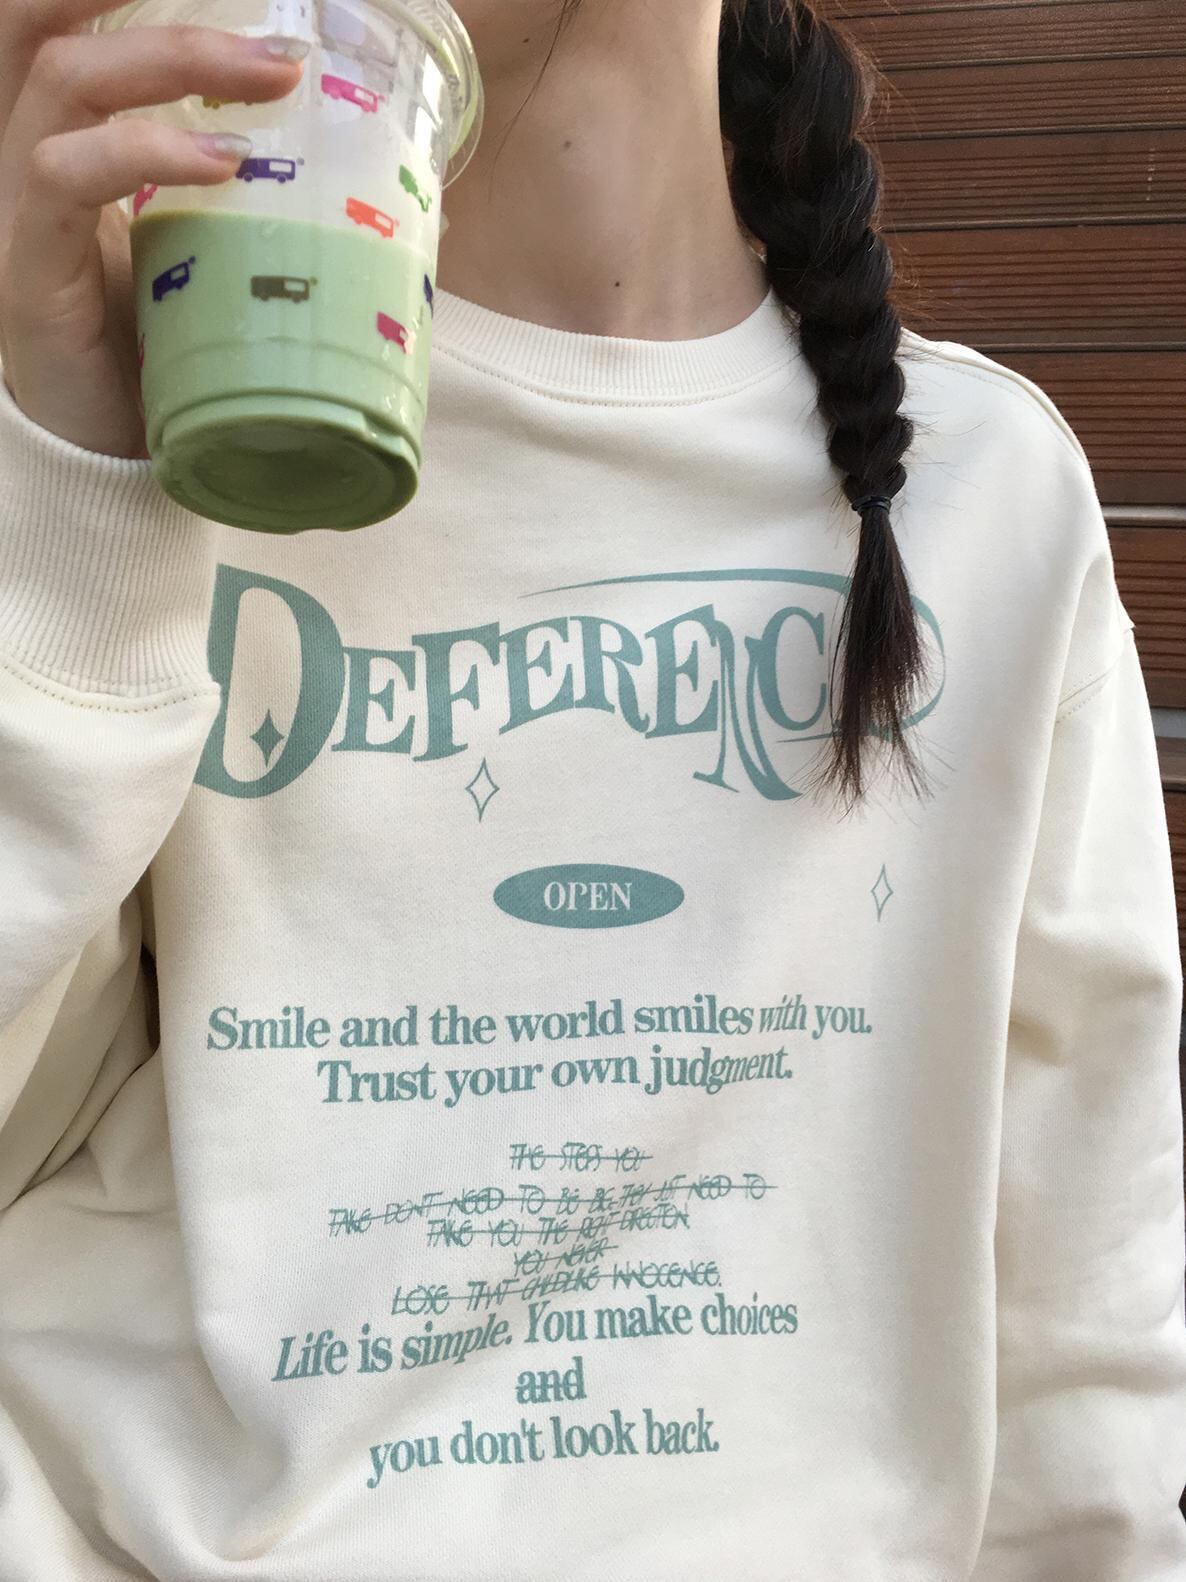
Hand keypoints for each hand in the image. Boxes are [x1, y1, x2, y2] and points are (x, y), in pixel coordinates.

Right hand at [0, 2, 306, 457]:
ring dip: (174, 59)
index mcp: (78, 142)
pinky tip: (222, 165)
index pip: (79, 29)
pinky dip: (145, 153)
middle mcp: (37, 153)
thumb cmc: (165, 355)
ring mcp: (22, 201)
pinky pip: (64, 174)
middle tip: (256, 17)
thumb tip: (406, 206)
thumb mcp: (224, 265)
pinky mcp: (29, 261)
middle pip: (47, 19)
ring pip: (66, 75)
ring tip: (271, 76)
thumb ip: (275, 216)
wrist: (107, 460)